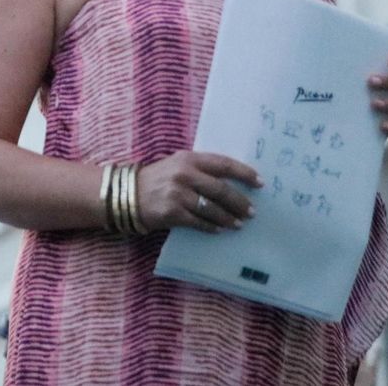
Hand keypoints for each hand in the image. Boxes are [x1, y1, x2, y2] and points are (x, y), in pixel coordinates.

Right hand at [135, 151, 260, 233]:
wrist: (128, 193)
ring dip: (228, 218)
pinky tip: (219, 230)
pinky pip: (198, 222)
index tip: (259, 183)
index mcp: (189, 158)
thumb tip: (232, 181)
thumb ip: (201, 168)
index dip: (244, 173)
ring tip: (238, 224)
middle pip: (221, 189)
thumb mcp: (178, 164)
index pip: (223, 164)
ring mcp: (178, 194)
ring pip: (212, 208)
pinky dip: (211, 227)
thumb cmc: (159, 178)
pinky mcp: (172, 213)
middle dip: (239, 202)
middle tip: (252, 211)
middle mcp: (185, 174)